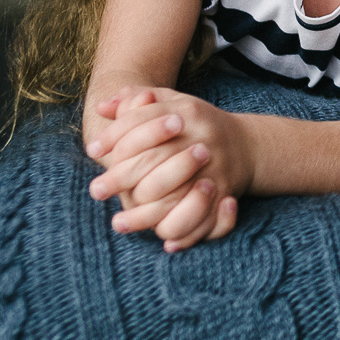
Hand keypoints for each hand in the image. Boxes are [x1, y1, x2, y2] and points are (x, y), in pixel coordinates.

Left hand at [85, 87, 245, 251]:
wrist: (247, 145)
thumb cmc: (196, 125)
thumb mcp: (172, 103)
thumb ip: (136, 100)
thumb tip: (102, 107)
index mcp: (187, 112)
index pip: (140, 120)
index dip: (113, 135)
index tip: (92, 151)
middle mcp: (202, 139)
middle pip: (152, 159)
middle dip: (120, 177)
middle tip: (96, 191)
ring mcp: (214, 168)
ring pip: (172, 195)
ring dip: (143, 214)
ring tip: (118, 223)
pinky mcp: (224, 193)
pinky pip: (200, 219)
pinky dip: (182, 232)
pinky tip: (162, 240)